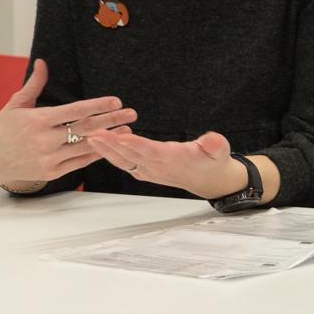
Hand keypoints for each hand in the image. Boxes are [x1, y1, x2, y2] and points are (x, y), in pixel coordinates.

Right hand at [0, 59, 136, 186]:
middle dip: (112, 120)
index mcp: (38, 120)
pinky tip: (109, 145)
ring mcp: (49, 158)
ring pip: (86, 146)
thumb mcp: (16, 104)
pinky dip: (96, 153)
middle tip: (132, 114)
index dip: (98, 105)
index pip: (75, 110)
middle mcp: (45, 140)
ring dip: (110, 138)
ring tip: (127, 130)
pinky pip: (79, 162)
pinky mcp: (52, 172)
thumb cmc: (3, 129)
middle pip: (86, 128)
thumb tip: (43, 62)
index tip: (116, 101)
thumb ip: (34, 84)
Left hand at [83, 129, 242, 199]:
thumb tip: (213, 140)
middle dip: (113, 145)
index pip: (152, 152)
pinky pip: (125, 162)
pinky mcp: (145, 170)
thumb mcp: (220, 151)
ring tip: (92, 138)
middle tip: (96, 134)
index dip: (137, 145)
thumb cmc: (212, 162)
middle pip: (132, 155)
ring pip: (125, 160)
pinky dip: (112, 154)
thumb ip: (216, 145)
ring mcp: (150, 170)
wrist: (209, 180)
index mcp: (175, 160)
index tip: (123, 137)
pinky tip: (101, 146)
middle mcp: (159, 168)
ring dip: (107, 150)